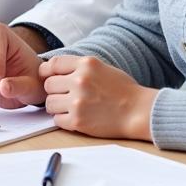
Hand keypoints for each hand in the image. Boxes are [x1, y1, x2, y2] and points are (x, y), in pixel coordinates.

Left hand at [39, 55, 156, 140]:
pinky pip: (57, 120)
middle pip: (48, 85)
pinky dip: (64, 120)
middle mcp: (80, 80)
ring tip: (71, 108)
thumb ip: (78, 67)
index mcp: (86, 64)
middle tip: (65, 96)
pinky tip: (76, 117)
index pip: (52, 64)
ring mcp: (78, 101)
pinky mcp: (78, 121)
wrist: (138, 111)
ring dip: (57, 107)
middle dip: (54, 91)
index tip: (48, 77)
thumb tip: (52, 71)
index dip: (47, 72)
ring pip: (49, 103)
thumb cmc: (122, 90)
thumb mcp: (101, 67)